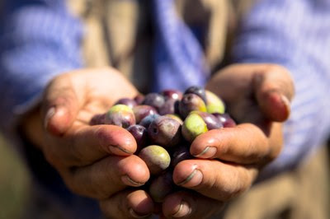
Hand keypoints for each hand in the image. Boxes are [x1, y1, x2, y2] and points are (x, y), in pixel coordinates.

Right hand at [22, 68, 154, 217]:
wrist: (105, 104)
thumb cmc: (87, 93)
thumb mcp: (72, 85)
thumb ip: (62, 99)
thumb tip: (54, 123)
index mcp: (63, 145)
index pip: (80, 146)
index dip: (102, 144)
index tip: (126, 142)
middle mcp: (79, 171)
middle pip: (95, 179)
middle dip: (119, 174)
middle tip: (142, 172)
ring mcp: (100, 184)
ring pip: (111, 198)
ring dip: (130, 201)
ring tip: (150, 202)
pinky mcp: (122, 190)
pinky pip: (129, 203)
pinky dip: (146, 206)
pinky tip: (162, 207)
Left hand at [160, 64, 294, 217]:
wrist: (227, 101)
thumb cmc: (246, 88)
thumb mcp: (265, 77)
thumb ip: (274, 87)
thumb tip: (281, 109)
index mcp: (262, 142)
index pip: (247, 147)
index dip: (225, 146)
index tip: (198, 144)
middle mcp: (244, 168)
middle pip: (230, 181)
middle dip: (205, 179)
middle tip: (181, 174)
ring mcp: (221, 178)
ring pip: (209, 199)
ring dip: (188, 202)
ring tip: (165, 204)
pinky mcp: (200, 182)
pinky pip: (188, 197)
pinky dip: (173, 203)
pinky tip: (152, 204)